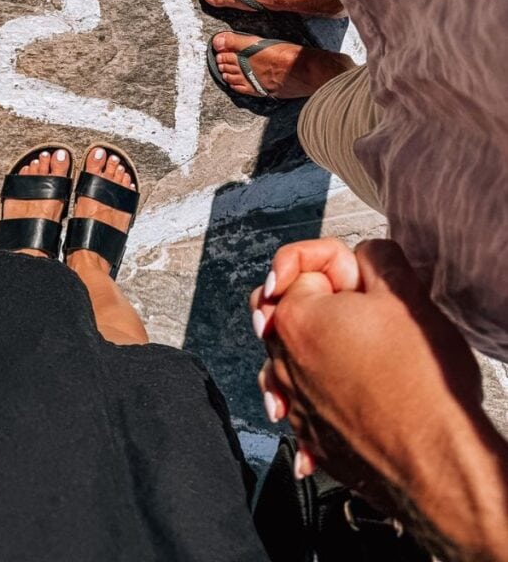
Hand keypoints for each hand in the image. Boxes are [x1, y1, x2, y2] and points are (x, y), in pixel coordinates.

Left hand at [251, 239, 507, 559]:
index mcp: (296, 318)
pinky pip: (303, 401)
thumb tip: (364, 257)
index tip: (357, 278)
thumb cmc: (422, 385)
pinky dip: (321, 391)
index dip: (333, 264)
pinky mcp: (309, 436)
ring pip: (292, 353)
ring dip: (319, 345)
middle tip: (362, 310)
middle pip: (287, 308)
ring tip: (362, 350)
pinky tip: (351, 392)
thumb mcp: (405, 294)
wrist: (437, 463)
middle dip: (319, 302)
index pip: (298, 266)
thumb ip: (375, 258)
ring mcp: (294, 402)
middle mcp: (283, 360)